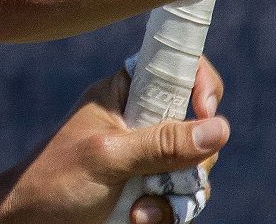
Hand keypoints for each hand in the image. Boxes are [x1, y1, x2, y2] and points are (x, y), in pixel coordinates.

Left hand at [0, 58, 226, 223]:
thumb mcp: (110, 158)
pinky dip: (165, 214)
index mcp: (124, 94)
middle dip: (191, 161)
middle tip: (167, 179)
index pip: (177, 67)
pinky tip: (137, 220)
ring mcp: (146, 157)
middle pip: (199, 128)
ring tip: (139, 210)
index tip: (205, 110)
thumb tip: (220, 128)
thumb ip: (162, 142)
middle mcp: (139, 121)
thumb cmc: (55, 181)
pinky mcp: (148, 189)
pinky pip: (182, 199)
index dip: (201, 84)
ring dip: (176, 197)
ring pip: (196, 169)